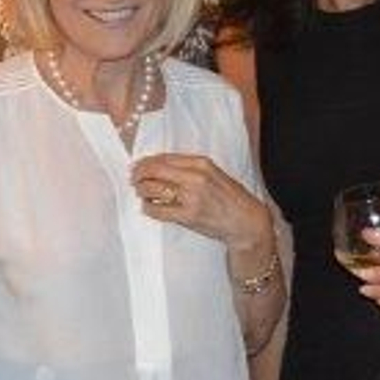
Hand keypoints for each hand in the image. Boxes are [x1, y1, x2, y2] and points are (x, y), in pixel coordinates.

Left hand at [132, 153, 271, 250]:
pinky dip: (148, 208)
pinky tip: (148, 207)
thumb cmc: (229, 197)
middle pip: (154, 170)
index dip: (146, 162)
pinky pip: (157, 210)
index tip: (139, 165)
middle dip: (139, 174)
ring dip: (141, 190)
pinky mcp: (188, 216)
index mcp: (201, 163)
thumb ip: (189, 167)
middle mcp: (195, 177)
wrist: (245, 221)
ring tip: (141, 192)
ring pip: (152, 189)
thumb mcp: (213, 173)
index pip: (164, 158)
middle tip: (133, 178)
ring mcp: (191, 197)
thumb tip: (158, 165)